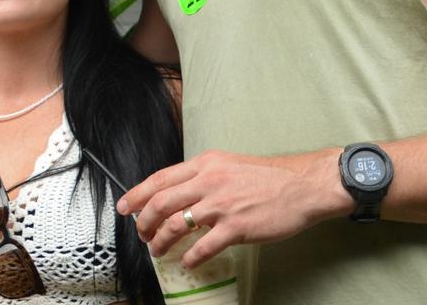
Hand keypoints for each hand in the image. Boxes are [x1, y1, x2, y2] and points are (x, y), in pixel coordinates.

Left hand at [116, 150, 340, 267]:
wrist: (302, 185)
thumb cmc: (268, 177)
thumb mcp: (229, 165)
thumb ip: (203, 176)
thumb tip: (178, 193)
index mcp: (206, 164)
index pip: (160, 179)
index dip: (136, 194)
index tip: (124, 207)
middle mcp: (209, 181)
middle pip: (161, 203)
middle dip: (144, 222)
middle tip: (142, 234)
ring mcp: (222, 205)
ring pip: (176, 225)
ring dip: (161, 241)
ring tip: (159, 250)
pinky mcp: (237, 227)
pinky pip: (203, 247)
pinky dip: (190, 257)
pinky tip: (188, 262)